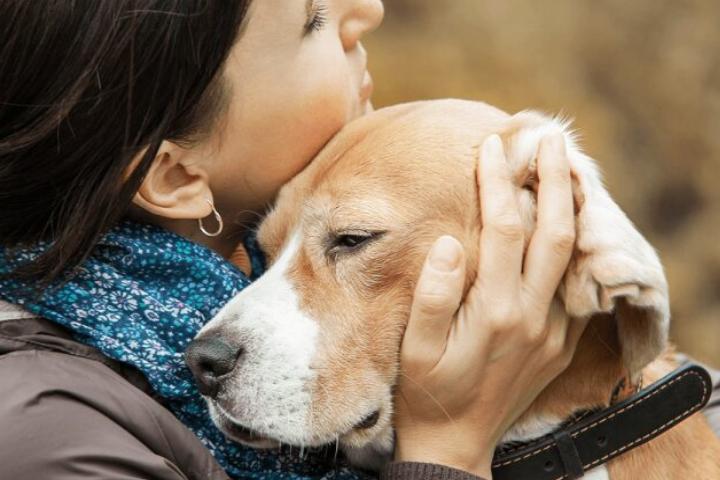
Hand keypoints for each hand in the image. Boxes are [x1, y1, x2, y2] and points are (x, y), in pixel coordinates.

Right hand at [393, 133, 586, 478]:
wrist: (458, 444)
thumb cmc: (428, 392)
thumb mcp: (414, 349)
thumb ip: (432, 295)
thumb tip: (449, 242)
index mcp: (495, 311)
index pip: (505, 229)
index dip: (498, 183)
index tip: (490, 148)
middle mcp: (533, 316)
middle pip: (556, 232)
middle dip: (554, 180)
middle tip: (550, 138)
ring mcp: (554, 330)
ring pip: (573, 256)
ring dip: (572, 207)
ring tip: (567, 168)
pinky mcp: (561, 342)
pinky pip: (574, 284)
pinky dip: (573, 245)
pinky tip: (564, 222)